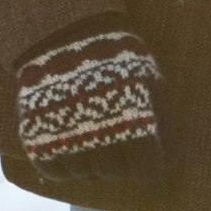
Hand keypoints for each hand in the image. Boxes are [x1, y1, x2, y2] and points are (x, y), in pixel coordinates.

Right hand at [13, 17, 162, 166]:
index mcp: (132, 122)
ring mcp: (65, 140)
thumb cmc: (116, 57)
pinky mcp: (38, 141)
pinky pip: (55, 173)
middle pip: (114, 174)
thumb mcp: (149, 79)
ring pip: (85, 175)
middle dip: (120, 161)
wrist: (64, 35)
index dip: (149, 163)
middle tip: (117, 140)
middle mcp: (99, 137)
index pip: (146, 169)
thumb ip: (163, 118)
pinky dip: (63, 165)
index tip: (147, 155)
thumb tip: (172, 154)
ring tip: (92, 137)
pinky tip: (69, 144)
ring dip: (91, 163)